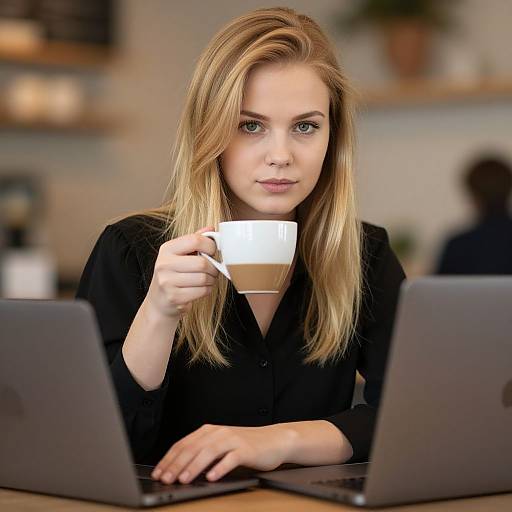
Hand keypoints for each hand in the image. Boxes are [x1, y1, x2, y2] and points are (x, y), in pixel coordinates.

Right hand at [145, 226, 218, 318]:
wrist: (159, 300)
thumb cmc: (173, 274)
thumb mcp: (179, 254)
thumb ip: (194, 240)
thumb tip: (211, 228)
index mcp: (167, 249)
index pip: (195, 240)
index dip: (210, 246)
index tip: (213, 251)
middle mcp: (164, 264)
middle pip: (202, 263)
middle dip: (213, 267)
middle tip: (213, 269)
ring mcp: (167, 282)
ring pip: (203, 278)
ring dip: (211, 280)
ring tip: (207, 279)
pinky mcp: (174, 297)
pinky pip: (202, 291)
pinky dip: (207, 290)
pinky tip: (201, 288)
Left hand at [150, 423, 295, 483]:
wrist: (274, 440)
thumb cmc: (245, 445)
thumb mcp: (220, 446)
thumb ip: (203, 453)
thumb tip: (178, 470)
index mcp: (209, 431)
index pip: (184, 444)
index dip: (169, 458)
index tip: (158, 472)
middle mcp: (219, 432)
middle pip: (193, 448)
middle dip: (177, 464)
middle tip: (166, 479)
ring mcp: (232, 440)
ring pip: (209, 452)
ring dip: (194, 466)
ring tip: (184, 479)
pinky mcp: (246, 449)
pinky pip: (231, 458)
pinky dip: (220, 468)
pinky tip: (212, 477)